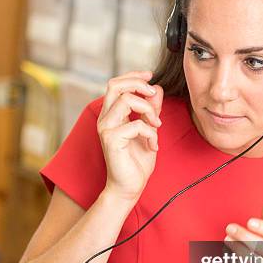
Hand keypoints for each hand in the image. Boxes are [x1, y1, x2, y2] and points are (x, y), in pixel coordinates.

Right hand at [97, 71, 163, 203]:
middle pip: (116, 85)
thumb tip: (157, 89)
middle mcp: (105, 119)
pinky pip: (136, 125)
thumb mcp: (149, 130)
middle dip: (139, 84)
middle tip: (154, 94)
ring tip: (156, 126)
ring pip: (126, 100)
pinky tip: (153, 146)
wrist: (129, 187)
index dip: (133, 76)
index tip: (150, 75)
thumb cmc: (137, 161)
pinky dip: (150, 133)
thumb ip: (151, 110)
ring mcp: (106, 128)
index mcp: (111, 114)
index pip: (116, 84)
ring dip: (148, 110)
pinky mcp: (111, 140)